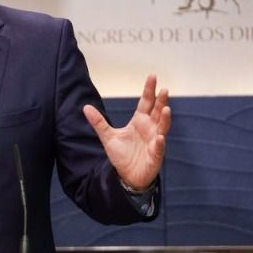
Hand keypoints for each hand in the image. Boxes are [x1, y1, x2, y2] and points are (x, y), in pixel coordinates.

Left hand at [83, 74, 170, 191]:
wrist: (127, 176)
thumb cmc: (122, 155)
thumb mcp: (108, 136)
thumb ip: (98, 122)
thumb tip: (85, 107)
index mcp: (139, 121)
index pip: (146, 102)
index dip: (149, 90)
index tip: (152, 76)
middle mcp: (150, 128)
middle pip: (157, 111)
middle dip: (161, 101)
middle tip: (164, 89)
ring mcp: (154, 141)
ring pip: (162, 127)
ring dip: (165, 119)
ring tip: (166, 109)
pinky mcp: (155, 156)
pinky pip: (159, 148)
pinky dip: (159, 143)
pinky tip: (160, 138)